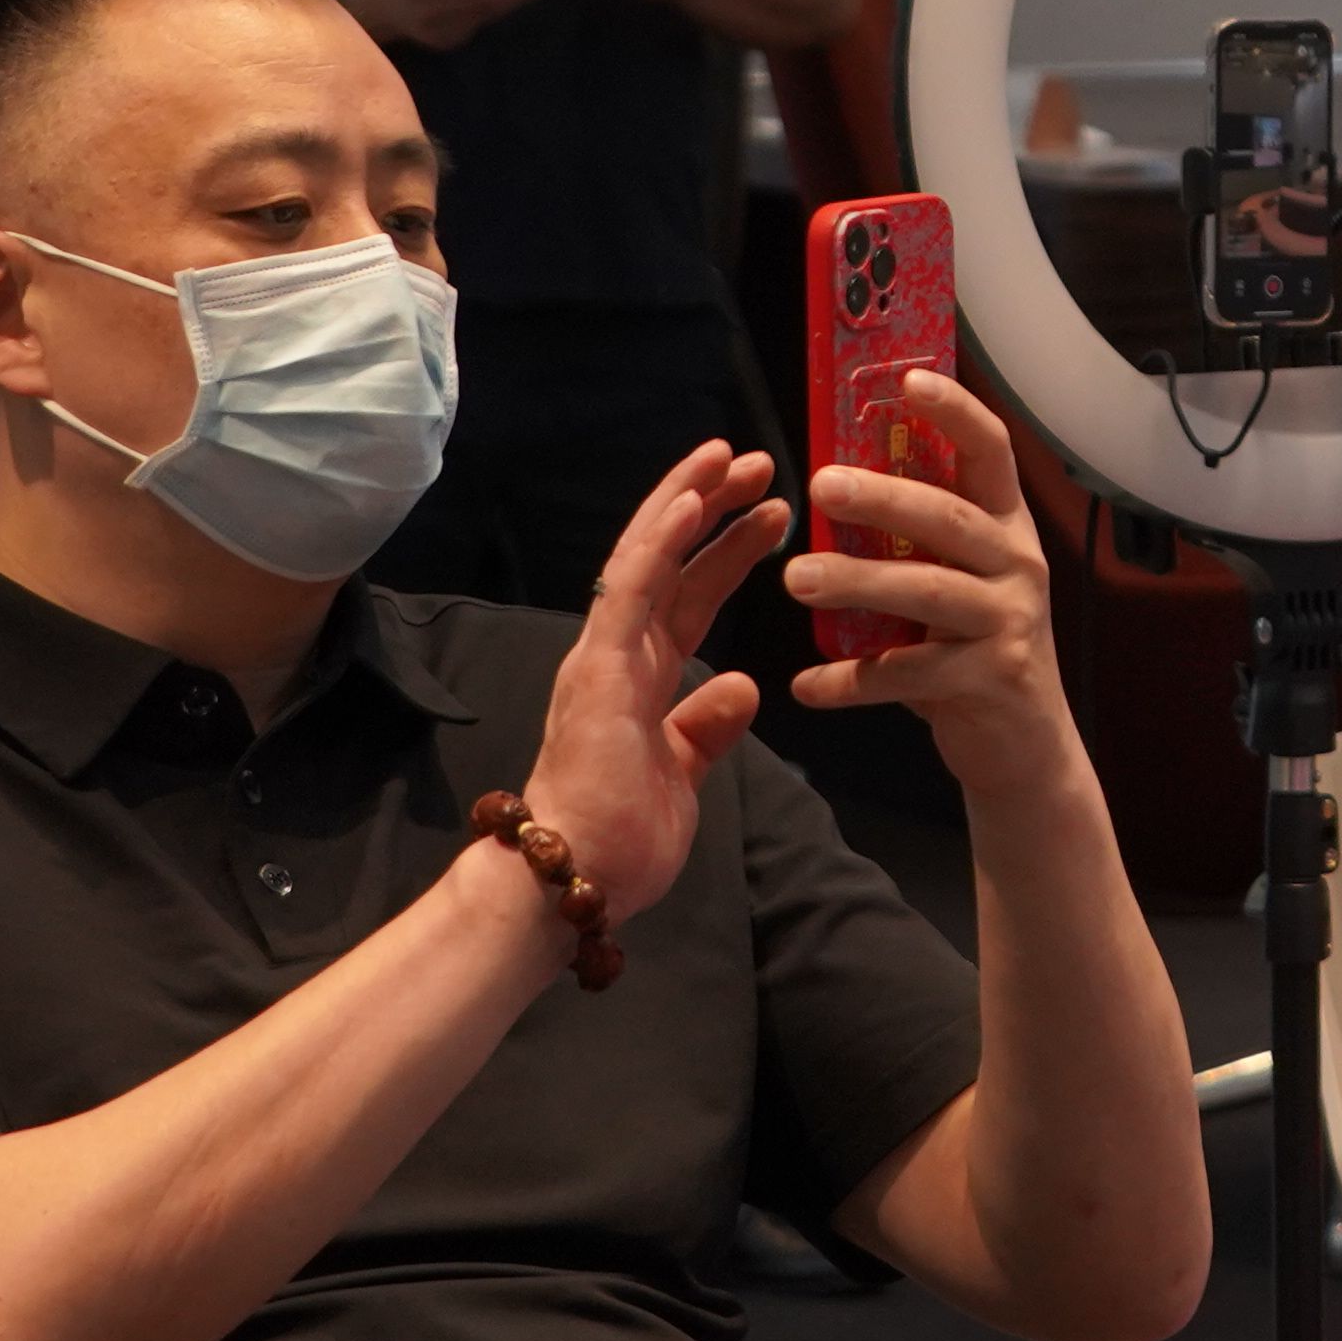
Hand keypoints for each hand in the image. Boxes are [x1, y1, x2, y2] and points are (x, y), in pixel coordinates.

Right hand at [519, 444, 794, 941]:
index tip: (768, 510)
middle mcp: (618, 653)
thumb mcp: (684, 775)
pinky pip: (629, 590)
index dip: (726, 549)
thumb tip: (742, 687)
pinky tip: (690, 501)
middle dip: (713, 508)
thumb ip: (706, 729)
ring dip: (690, 502)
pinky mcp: (599, 668)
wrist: (573, 882)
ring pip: (647, 556)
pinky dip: (659, 541)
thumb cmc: (618, 840)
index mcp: (640, 676)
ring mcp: (604, 655)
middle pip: (670, 560)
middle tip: (759, 463)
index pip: (688, 594)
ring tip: (732, 458)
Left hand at [780, 375, 1082, 791]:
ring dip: (858, 583)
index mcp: (1006, 526)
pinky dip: (852, 680)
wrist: (1025, 745)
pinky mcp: (992, 680)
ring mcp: (1010, 622)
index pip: (991, 451)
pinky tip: (807, 685)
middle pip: (950, 517)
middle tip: (820, 485)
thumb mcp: (957, 580)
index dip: (953, 412)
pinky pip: (910, 674)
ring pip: (928, 592)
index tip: (908, 379)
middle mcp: (1018, 564)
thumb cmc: (972, 647)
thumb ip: (916, 539)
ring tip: (796, 578)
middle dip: (884, 497)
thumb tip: (834, 479)